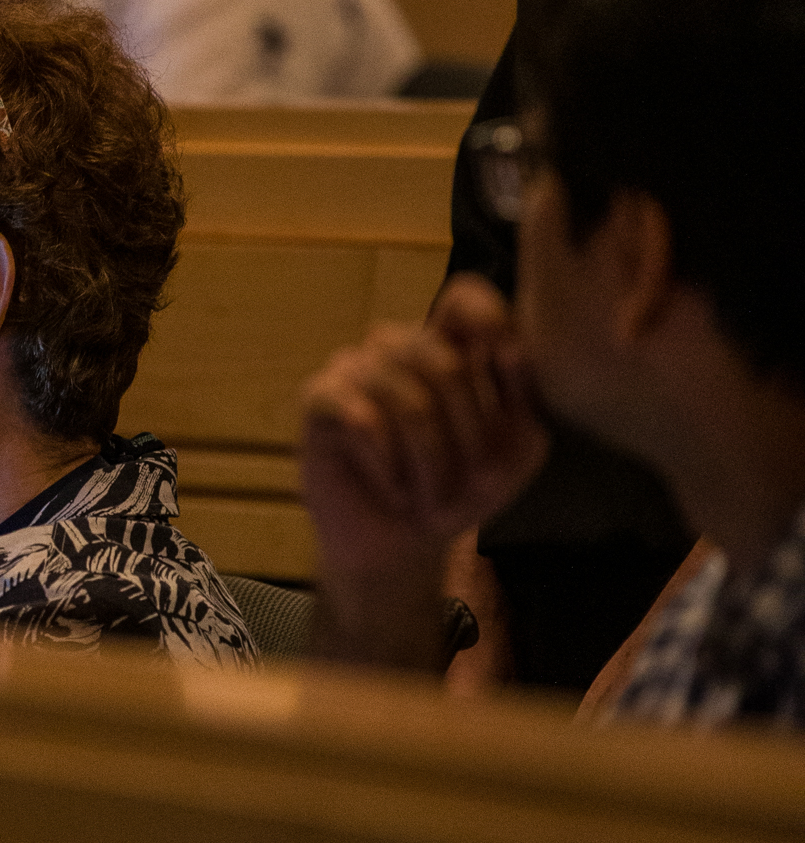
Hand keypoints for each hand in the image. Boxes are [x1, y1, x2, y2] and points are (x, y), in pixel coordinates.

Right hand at [298, 277, 547, 666]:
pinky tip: (393, 486)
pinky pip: (359, 413)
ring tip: (429, 499)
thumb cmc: (459, 490)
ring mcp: (355, 366)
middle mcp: (399, 347)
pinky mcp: (319, 398)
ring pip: (403, 394)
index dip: (488, 318)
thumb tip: (511, 353)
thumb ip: (523, 398)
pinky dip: (386, 460)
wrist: (402, 545)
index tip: (508, 360)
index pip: (464, 298)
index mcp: (448, 347)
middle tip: (472, 485)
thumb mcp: (514, 450)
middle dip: (468, 434)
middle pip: (442, 359)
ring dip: (429, 460)